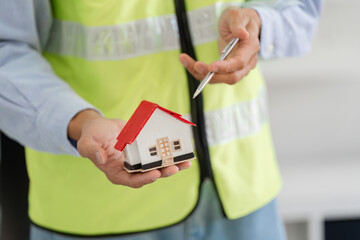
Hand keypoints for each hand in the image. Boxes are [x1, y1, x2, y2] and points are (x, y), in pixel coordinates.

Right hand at [68, 110, 191, 187]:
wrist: (101, 127)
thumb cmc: (92, 136)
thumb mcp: (86, 142)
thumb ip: (91, 150)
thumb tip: (100, 159)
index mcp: (116, 172)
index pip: (132, 180)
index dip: (144, 179)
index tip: (155, 174)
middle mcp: (130, 169)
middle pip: (149, 175)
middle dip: (163, 172)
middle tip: (175, 168)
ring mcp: (140, 160)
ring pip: (158, 166)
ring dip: (172, 165)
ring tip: (186, 162)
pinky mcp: (146, 150)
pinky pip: (159, 154)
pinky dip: (171, 153)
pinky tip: (182, 151)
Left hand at [179, 7, 260, 84]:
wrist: (241, 26)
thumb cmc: (239, 19)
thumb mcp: (236, 15)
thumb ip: (238, 23)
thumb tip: (242, 34)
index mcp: (250, 48)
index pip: (239, 63)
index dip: (225, 67)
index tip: (211, 67)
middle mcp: (246, 62)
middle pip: (231, 77)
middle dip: (212, 75)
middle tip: (196, 65)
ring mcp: (237, 69)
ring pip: (219, 79)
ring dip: (201, 74)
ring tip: (185, 60)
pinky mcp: (226, 71)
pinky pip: (213, 75)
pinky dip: (199, 72)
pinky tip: (187, 62)